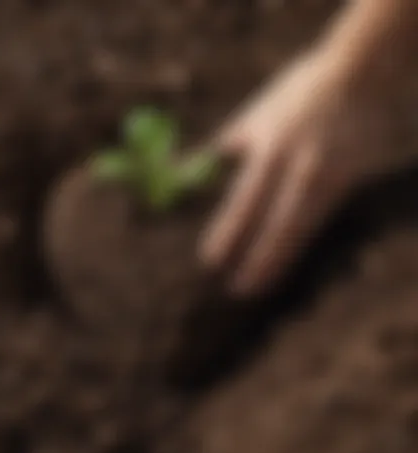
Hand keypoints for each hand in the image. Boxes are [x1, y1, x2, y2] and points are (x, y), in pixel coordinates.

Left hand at [199, 51, 368, 296]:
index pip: (244, 201)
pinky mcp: (345, 186)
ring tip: (258, 286)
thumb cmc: (291, 97)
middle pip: (276, 226)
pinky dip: (296, 248)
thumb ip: (218, 148)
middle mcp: (300, 168)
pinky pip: (316, 225)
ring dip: (278, 263)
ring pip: (300, 232)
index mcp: (270, 148)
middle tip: (237, 289)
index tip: (210, 261)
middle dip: (257, 261)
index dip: (226, 233)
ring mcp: (327, 179)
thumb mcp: (251, 118)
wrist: (357, 77)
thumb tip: (181, 172)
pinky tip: (282, 263)